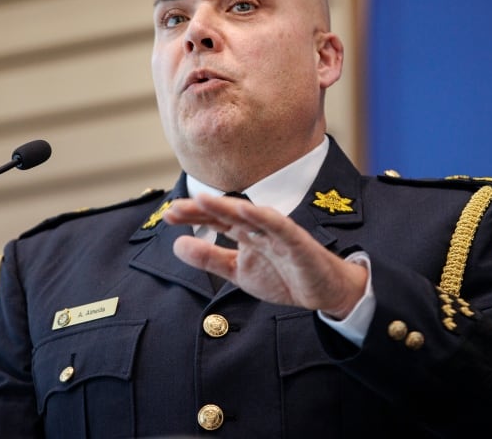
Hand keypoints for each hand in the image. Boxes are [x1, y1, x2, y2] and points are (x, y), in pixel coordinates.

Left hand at [163, 193, 366, 318]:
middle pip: (227, 213)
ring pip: (250, 215)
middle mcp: (259, 228)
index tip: (168, 215)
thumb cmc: (283, 277)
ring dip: (227, 205)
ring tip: (203, 199)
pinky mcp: (298, 242)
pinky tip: (245, 210)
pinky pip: (280, 227)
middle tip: (174, 208)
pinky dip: (263, 217)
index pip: (215, 220)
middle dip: (202, 209)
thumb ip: (209, 258)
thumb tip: (177, 245)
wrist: (324, 292)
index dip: (192, 216)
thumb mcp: (238, 271)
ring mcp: (278, 233)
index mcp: (246, 233)